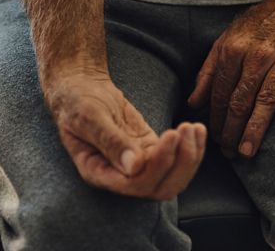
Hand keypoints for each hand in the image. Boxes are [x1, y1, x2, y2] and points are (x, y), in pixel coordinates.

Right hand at [44, 67, 204, 199]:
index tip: (170, 134)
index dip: (158, 165)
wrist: (79, 87)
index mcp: (98, 173)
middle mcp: (118, 176)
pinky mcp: (149, 152)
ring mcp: (137, 166)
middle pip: (159, 188)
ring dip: (189, 157)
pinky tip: (196, 129)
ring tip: (195, 128)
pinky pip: (174, 161)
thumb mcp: (88, 116)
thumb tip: (134, 168)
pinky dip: (190, 148)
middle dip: (180, 163)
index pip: (135, 184)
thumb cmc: (77, 100)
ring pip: (172, 178)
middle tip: (185, 130)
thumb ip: (109, 141)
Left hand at [187, 0, 274, 158]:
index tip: (214, 139)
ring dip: (255, 129)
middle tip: (229, 153)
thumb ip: (209, 71)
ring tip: (247, 151)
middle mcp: (255, 55)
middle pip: (239, 100)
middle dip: (231, 130)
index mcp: (232, 50)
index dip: (214, 119)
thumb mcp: (227, 39)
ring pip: (265, 99)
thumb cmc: (260, 24)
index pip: (218, 93)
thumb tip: (193, 102)